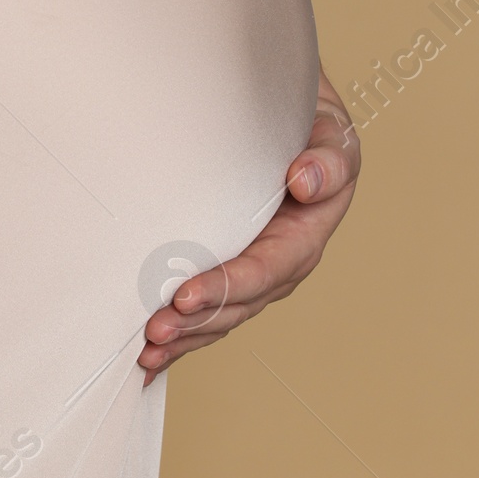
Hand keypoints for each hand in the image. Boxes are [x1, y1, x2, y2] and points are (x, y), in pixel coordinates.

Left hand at [137, 73, 359, 381]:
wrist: (295, 122)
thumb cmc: (312, 128)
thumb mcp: (332, 135)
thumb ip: (329, 159)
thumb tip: (306, 181)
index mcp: (305, 236)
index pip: (265, 269)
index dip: (227, 286)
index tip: (185, 296)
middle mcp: (281, 264)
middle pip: (238, 304)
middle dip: (196, 322)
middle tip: (153, 331)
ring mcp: (255, 272)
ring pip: (221, 315)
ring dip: (185, 337)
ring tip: (147, 350)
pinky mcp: (231, 270)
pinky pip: (209, 310)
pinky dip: (182, 334)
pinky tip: (152, 356)